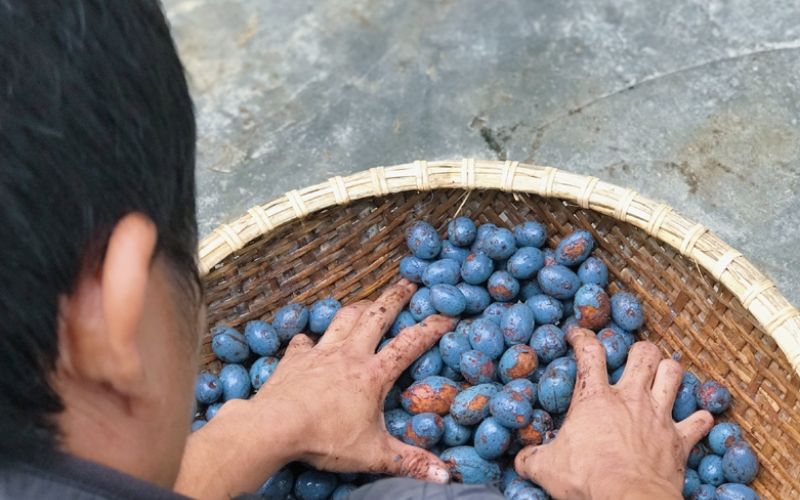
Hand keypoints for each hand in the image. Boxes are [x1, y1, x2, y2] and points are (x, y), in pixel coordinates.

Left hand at [175, 280, 453, 498]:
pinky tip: (310, 340)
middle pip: (377, 315)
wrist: (274, 426)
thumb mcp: (373, 454)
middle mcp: (349, 354)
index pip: (410, 344)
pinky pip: (304, 340)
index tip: (445, 316)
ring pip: (343, 318)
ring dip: (358, 307)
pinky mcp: (295, 358)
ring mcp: (320, 352)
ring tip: (367, 301)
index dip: (430, 328)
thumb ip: (409, 462)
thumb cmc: (325, 437)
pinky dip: (310, 338)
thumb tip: (444, 477)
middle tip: (407, 282)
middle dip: (395, 297)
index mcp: (373, 374)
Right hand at [514, 328, 713, 499]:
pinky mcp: (680, 439)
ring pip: (674, 374)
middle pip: (644, 353)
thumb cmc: (587, 478)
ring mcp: (659, 416)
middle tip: (633, 358)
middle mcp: (631, 398)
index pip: (589, 352)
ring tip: (664, 375)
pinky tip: (697, 419)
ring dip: (670, 372)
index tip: (578, 335)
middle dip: (640, 350)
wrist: (629, 499)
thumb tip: (519, 460)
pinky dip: (699, 419)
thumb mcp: (547, 467)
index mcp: (595, 398)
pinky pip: (700, 421)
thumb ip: (531, 458)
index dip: (583, 338)